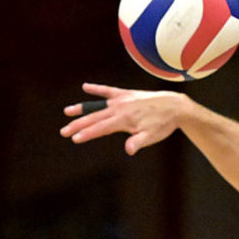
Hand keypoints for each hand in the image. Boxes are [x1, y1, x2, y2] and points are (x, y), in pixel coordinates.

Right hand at [59, 83, 189, 154]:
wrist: (174, 106)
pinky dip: (97, 90)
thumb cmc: (163, 124)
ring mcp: (122, 100)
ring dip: (82, 108)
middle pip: (95, 117)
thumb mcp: (151, 136)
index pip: (101, 128)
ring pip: (98, 105)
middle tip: (64, 132)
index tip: (74, 139)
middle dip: (78, 125)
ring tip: (67, 111)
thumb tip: (128, 150)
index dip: (87, 134)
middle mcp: (120, 107)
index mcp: (124, 119)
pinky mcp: (126, 94)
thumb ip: (138, 143)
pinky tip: (85, 87)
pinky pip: (108, 91)